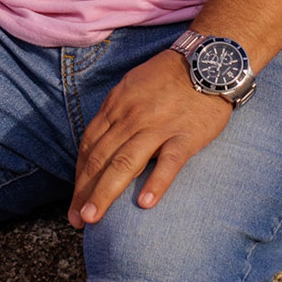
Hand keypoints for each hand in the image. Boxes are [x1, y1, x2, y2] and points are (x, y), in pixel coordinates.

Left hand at [70, 49, 228, 225]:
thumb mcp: (131, 87)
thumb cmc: (168, 77)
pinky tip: (145, 204)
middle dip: (84, 191)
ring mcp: (158, 127)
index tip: (75, 199)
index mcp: (117, 106)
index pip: (90, 145)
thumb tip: (100, 143)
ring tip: (93, 218)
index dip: (80, 174)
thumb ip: (116, 115)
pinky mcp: (185, 135)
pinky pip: (169, 161)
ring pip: (125, 162)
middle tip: (76, 219)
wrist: (207, 62)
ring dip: (105, 192)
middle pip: (101, 158)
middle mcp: (131, 117)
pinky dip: (156, 182)